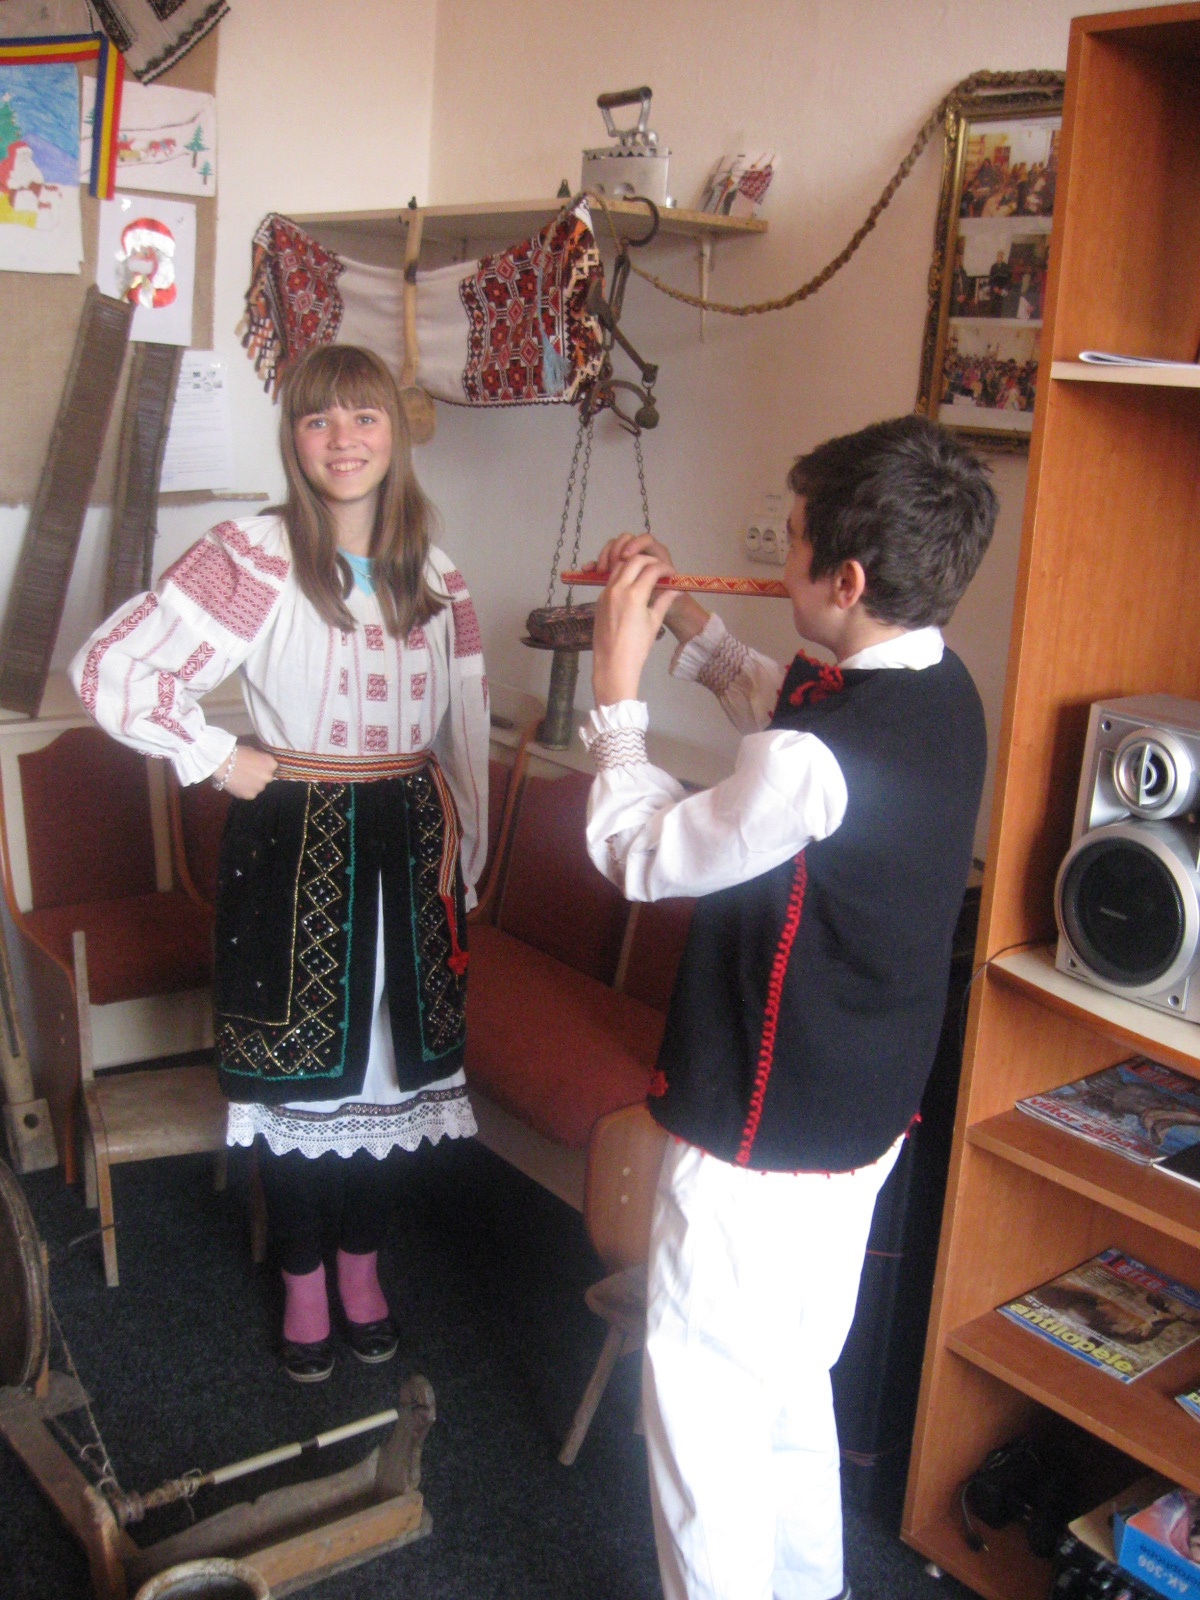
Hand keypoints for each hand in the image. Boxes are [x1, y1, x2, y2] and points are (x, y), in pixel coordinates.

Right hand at [216, 744, 277, 799]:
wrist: (223, 763)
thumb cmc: (237, 752)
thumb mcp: (253, 750)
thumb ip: (260, 758)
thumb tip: (260, 762)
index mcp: (271, 764)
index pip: (272, 767)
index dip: (263, 766)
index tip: (255, 765)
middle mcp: (269, 777)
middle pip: (266, 778)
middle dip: (259, 776)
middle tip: (248, 773)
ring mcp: (260, 788)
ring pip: (258, 787)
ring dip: (252, 784)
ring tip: (241, 779)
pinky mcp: (250, 796)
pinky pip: (249, 793)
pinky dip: (244, 790)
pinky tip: (237, 785)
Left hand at [588, 533, 708, 645]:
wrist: (613, 663)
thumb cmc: (637, 647)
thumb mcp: (654, 622)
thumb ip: (664, 602)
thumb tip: (676, 591)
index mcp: (635, 595)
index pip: (652, 569)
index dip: (664, 568)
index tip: (671, 573)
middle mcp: (618, 589)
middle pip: (634, 560)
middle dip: (649, 561)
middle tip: (659, 568)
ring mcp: (606, 593)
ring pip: (619, 566)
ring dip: (633, 565)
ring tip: (645, 573)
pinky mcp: (599, 599)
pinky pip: (611, 580)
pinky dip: (622, 576)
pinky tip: (631, 585)